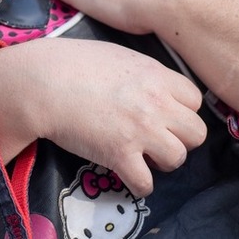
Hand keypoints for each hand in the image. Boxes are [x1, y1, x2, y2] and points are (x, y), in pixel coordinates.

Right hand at [0, 38, 206, 197]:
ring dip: (161, 161)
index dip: (180, 110)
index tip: (163, 114)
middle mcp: (156, 103)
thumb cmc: (71, 62)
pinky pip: (146, 183)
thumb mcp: (117, 54)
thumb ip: (142, 71)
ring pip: (177, 158)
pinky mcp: (120, 154)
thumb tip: (150, 83)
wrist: (42, 81)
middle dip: (178, 138)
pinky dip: (138, 183)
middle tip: (156, 138)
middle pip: (196, 133)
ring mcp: (140, 130)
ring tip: (142, 155)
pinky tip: (126, 172)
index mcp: (156, 75)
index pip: (194, 100)